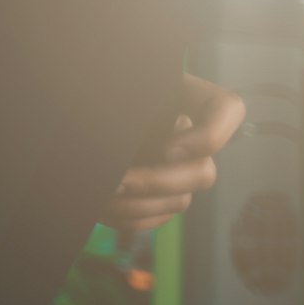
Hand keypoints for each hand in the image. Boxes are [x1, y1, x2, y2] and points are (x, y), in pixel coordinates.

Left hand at [99, 73, 245, 230]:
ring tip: (100, 194)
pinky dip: (128, 217)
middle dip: (158, 182)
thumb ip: (134, 100)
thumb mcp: (118, 89)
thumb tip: (137, 133)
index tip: (167, 148)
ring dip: (136, 205)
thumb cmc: (89, 87)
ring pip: (179, 202)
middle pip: (203, 172)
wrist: (74, 111)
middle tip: (118, 181)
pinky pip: (156, 217)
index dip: (210, 136)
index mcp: (188, 96)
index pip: (229, 109)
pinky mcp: (159, 195)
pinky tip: (99, 206)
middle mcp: (190, 136)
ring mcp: (177, 169)